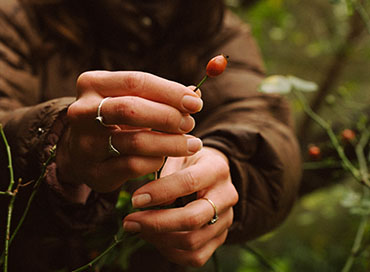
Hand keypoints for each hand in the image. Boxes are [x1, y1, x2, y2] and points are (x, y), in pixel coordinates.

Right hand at [56, 71, 202, 196]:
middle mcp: (82, 111)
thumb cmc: (115, 120)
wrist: (81, 153)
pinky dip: (156, 161)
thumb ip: (160, 96)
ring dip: (171, 143)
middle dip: (168, 116)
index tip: (196, 102)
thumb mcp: (132, 100)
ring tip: (191, 144)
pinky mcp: (94, 171)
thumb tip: (195, 93)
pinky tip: (165, 157)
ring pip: (136, 141)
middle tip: (190, 124)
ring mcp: (85, 143)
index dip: (170, 92)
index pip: (136, 82)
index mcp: (92, 84)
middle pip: (132, 109)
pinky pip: (134, 165)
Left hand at [122, 147, 238, 266]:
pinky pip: (195, 257)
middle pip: (193, 218)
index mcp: (216, 169)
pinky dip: (170, 252)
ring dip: (159, 239)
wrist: (211, 174)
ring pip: (192, 241)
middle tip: (129, 221)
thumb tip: (150, 202)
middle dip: (156, 223)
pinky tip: (155, 238)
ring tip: (139, 229)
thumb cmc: (188, 162)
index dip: (160, 192)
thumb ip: (165, 174)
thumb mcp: (176, 156)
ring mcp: (226, 220)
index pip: (189, 182)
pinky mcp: (220, 238)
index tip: (135, 199)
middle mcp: (226, 196)